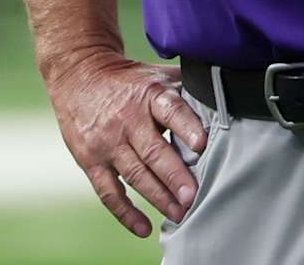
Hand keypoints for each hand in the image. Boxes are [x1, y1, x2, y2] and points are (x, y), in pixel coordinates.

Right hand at [46, 52, 208, 238]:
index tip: (201, 144)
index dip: (186, 126)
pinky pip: (108, 191)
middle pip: (152, 151)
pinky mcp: (91, 161)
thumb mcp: (156, 75)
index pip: (170, 109)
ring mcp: (107, 143)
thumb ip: (185, 88)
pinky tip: (144, 228)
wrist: (78, 74)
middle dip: (174, 175)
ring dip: (158, 197)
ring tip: (179, 214)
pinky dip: (125, 212)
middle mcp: (127, 119)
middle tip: (192, 196)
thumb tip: (225, 95)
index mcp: (148, 95)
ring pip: (134, 175)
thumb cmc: (128, 79)